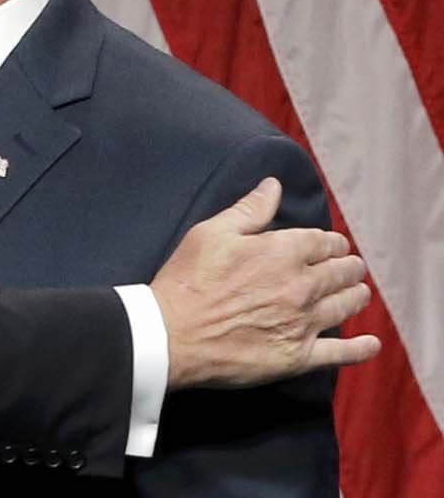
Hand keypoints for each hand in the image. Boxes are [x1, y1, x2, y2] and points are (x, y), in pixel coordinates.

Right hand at [151, 177, 379, 389]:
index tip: (333, 244)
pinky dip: (359, 349)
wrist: (173, 334)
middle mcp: (301, 286)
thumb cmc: (187, 280)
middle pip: (341, 273)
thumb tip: (273, 186)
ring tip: (360, 293)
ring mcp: (303, 323)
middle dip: (349, 267)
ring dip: (356, 296)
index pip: (323, 242)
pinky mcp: (297, 356)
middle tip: (352, 268)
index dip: (331, 242)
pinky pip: (339, 353)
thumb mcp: (211, 232)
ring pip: (344, 307)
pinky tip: (370, 344)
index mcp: (282, 252)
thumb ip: (249, 209)